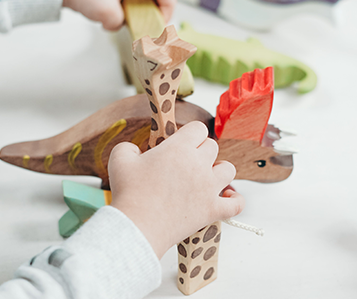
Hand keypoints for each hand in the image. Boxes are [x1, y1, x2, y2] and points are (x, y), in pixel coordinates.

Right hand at [108, 121, 244, 258]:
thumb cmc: (129, 194)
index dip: (190, 134)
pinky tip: (227, 197)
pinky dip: (235, 200)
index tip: (182, 142)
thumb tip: (136, 150)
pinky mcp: (212, 210)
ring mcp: (209, 188)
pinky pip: (236, 203)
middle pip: (212, 147)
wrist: (137, 227)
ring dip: (219, 170)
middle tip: (186, 162)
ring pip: (228, 170)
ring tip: (207, 176)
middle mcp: (198, 164)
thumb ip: (128, 147)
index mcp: (179, 148)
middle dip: (200, 151)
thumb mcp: (120, 159)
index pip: (198, 129)